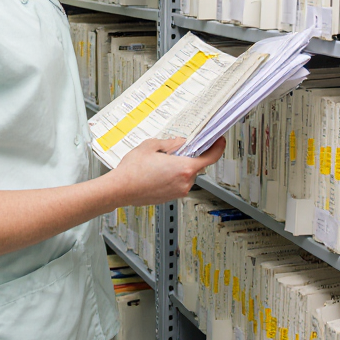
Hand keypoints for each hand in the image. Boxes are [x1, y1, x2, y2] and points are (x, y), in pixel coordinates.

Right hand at [110, 137, 226, 205]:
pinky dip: (172, 176)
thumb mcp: (151, 146)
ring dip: (178, 167)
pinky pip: (177, 183)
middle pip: (196, 166)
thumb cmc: (133, 170)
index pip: (210, 158)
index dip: (217, 148)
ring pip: (185, 175)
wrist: (120, 189)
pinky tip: (157, 171)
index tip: (219, 141)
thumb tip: (179, 142)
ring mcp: (177, 192)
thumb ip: (170, 143)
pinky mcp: (170, 197)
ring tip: (160, 161)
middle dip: (188, 157)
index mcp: (184, 168)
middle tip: (177, 149)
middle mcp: (184, 182)